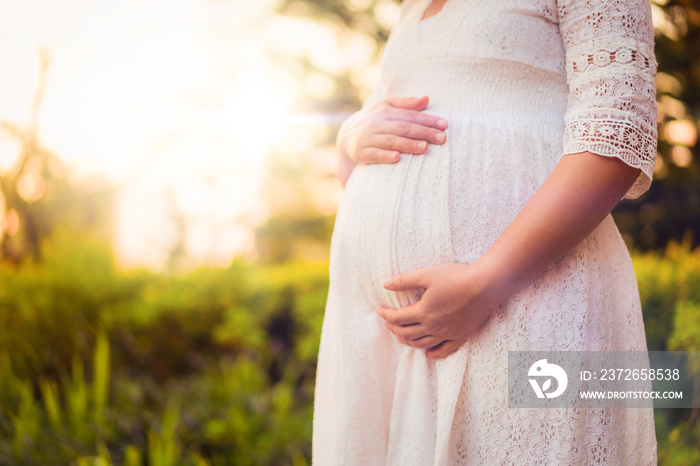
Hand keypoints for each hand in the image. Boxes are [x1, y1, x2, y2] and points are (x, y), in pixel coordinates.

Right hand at [337, 95, 447, 164]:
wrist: (346, 137)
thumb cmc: (373, 121)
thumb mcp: (386, 108)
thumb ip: (406, 104)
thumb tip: (427, 99)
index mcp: (385, 111)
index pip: (409, 115)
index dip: (427, 120)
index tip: (444, 125)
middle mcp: (376, 124)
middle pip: (403, 128)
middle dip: (423, 133)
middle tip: (441, 138)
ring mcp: (368, 138)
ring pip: (390, 141)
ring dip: (408, 144)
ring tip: (425, 148)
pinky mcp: (361, 153)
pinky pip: (374, 155)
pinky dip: (385, 156)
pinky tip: (397, 158)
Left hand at [377, 263, 503, 358]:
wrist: (486, 286)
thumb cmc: (456, 277)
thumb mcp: (427, 275)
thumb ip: (404, 281)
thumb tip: (384, 283)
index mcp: (423, 312)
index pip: (398, 318)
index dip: (386, 315)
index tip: (380, 311)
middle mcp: (433, 326)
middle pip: (408, 333)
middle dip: (395, 329)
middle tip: (388, 324)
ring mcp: (447, 333)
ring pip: (423, 343)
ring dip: (409, 341)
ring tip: (401, 338)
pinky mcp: (461, 335)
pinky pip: (445, 349)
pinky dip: (434, 353)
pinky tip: (428, 355)